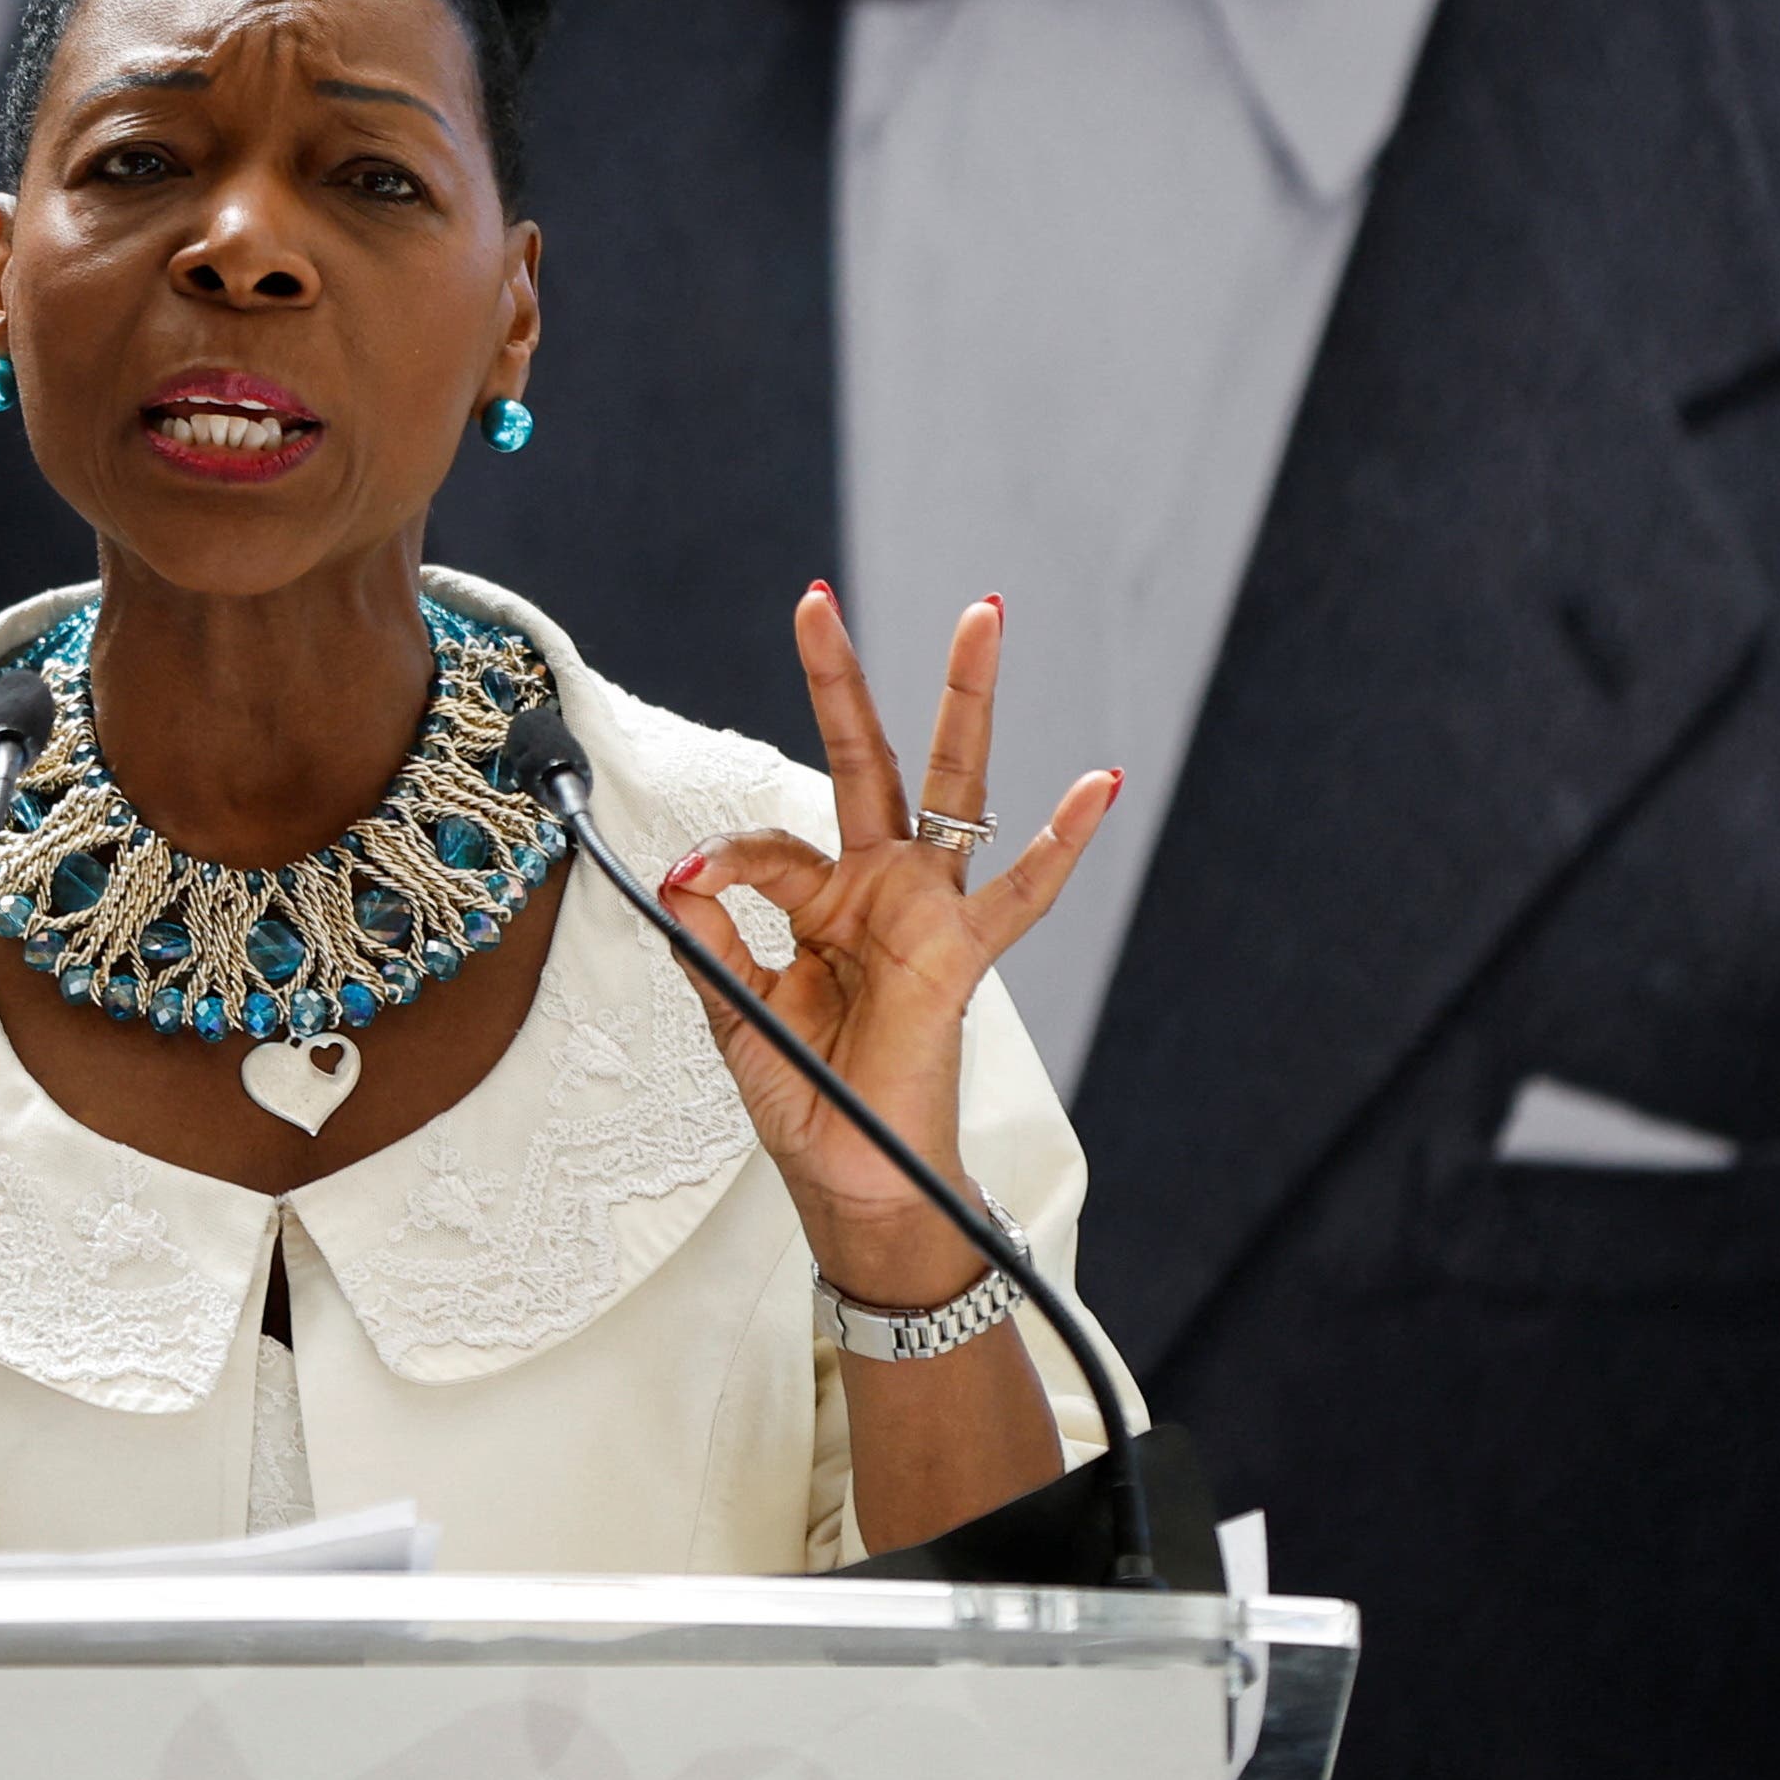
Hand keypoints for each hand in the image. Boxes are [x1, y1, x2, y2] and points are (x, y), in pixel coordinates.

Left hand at [661, 588, 1116, 1305]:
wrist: (855, 1179)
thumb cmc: (808, 1099)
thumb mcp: (736, 1012)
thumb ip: (711, 941)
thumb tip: (681, 874)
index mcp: (821, 901)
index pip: (768, 846)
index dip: (727, 857)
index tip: (693, 878)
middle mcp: (878, 887)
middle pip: (866, 758)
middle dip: (842, 680)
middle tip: (818, 600)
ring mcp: (926, 910)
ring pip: (953, 784)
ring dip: (965, 699)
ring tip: (982, 616)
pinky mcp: (962, 952)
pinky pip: (1022, 893)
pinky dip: (1062, 840)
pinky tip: (1098, 785)